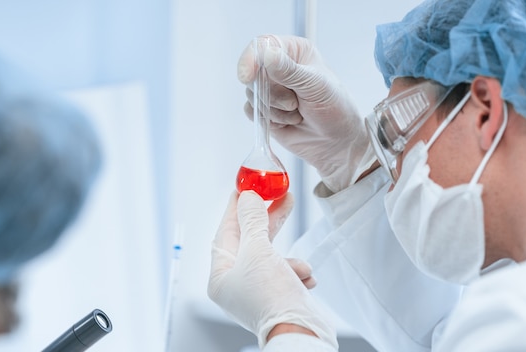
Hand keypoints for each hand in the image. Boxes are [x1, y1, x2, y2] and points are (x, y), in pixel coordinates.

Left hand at [208, 191, 336, 347]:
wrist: (300, 333)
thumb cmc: (272, 295)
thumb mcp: (258, 250)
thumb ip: (252, 221)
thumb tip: (247, 196)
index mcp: (221, 276)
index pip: (226, 232)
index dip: (237, 208)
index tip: (246, 187)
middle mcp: (235, 284)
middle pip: (250, 241)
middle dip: (267, 220)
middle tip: (280, 195)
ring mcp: (256, 291)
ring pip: (271, 258)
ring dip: (288, 257)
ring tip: (301, 265)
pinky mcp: (276, 297)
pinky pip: (285, 275)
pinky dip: (295, 273)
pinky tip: (305, 279)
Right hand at [238, 35, 376, 192]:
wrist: (338, 143)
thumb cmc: (336, 109)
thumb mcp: (316, 86)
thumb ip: (290, 71)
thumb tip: (267, 55)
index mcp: (295, 52)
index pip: (263, 45)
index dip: (251, 59)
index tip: (247, 76)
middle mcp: (280, 68)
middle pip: (253, 72)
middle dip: (272, 93)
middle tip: (294, 103)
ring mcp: (271, 90)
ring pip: (252, 94)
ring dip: (274, 109)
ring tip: (297, 113)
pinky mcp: (265, 110)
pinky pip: (251, 111)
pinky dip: (268, 119)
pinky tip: (289, 121)